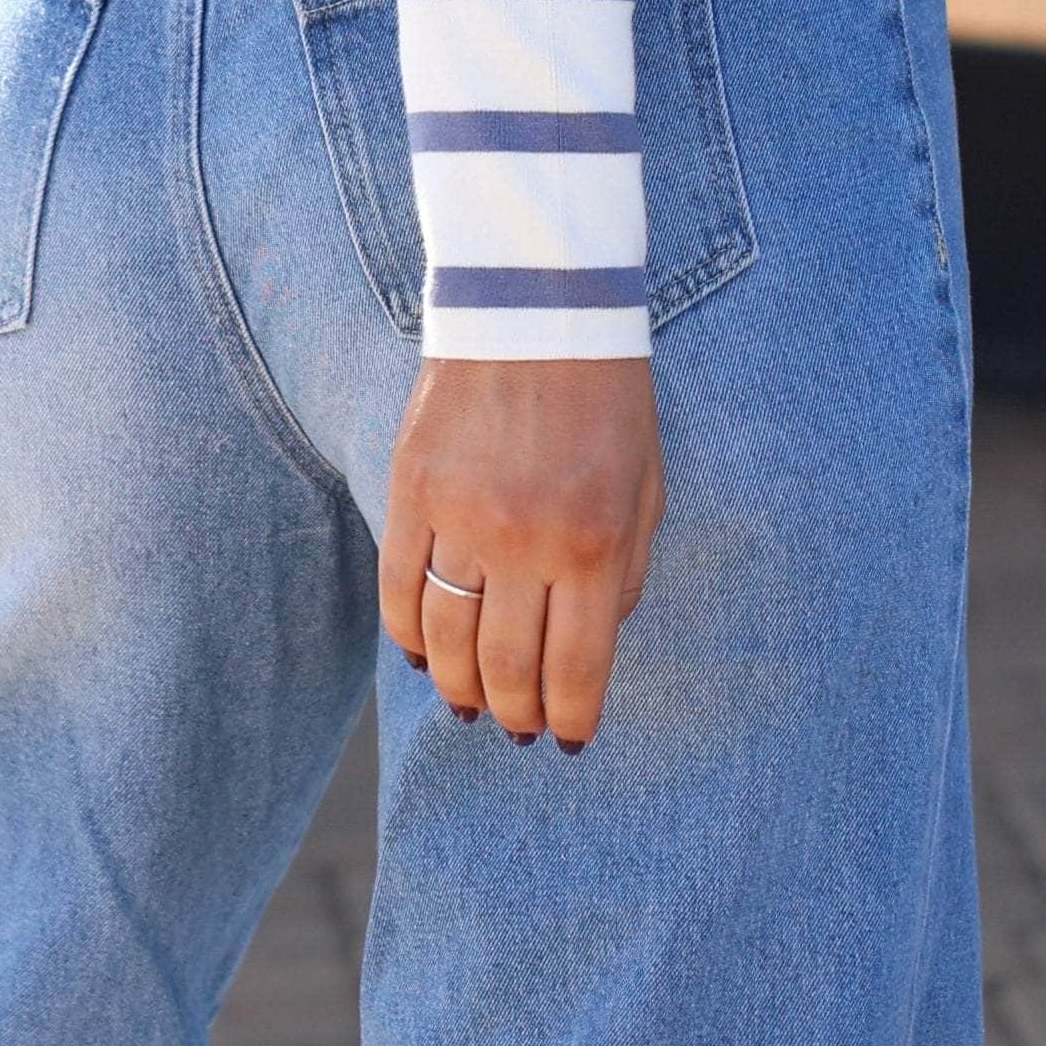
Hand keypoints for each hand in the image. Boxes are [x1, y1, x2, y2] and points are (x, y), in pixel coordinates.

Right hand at [381, 354, 663, 748]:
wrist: (538, 304)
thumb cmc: (607, 400)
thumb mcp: (646, 489)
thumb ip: (625, 576)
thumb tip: (589, 650)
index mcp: (594, 542)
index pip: (576, 670)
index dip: (569, 720)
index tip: (566, 741)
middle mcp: (525, 539)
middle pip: (506, 669)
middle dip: (515, 714)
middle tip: (518, 728)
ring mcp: (460, 516)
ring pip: (446, 641)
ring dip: (458, 687)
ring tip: (470, 704)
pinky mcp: (411, 489)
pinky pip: (399, 590)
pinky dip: (408, 636)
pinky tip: (422, 655)